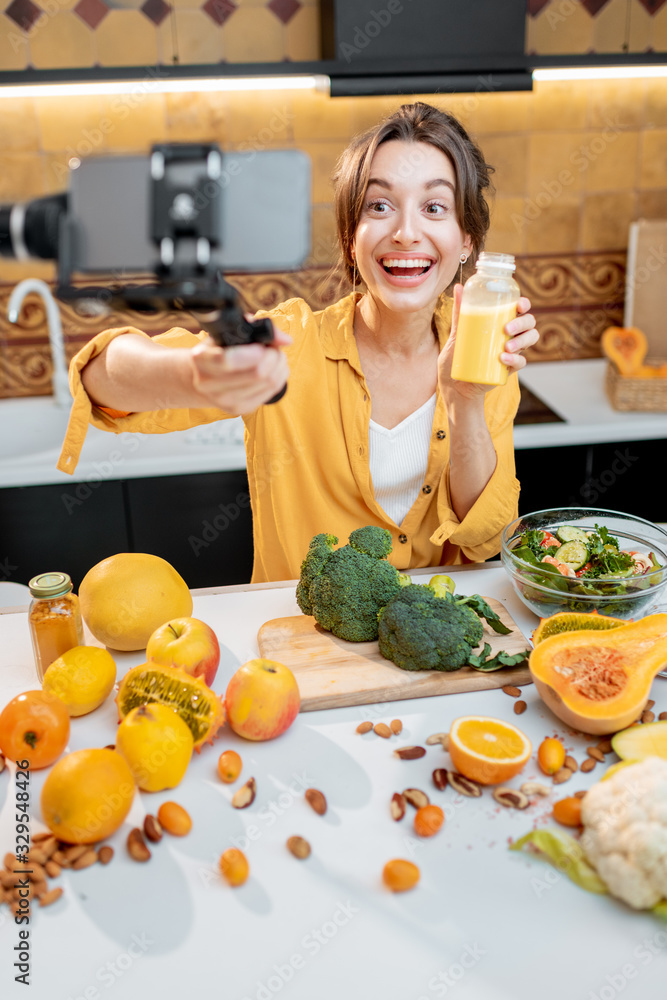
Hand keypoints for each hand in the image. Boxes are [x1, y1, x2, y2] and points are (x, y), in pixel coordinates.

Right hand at [190, 324, 290, 414]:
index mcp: (201, 359)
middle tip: (273, 349)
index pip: (228, 360)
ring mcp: (224, 400)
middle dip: (273, 356)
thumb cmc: (219, 348)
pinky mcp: (239, 409)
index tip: (262, 346)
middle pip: (257, 373)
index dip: (253, 352)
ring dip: (279, 366)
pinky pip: (271, 392)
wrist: (205, 376)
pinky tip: (274, 370)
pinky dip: (279, 377)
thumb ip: (256, 329)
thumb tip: (286, 340)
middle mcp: (208, 383)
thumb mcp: (230, 332)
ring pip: (268, 382)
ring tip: (275, 357)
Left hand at [438, 286, 539, 403]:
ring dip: (522, 341)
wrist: (454, 388)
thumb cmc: (456, 359)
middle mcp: (510, 336)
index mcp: (501, 323)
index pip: (519, 309)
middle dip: (522, 323)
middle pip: (529, 323)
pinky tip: (504, 359)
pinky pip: (520, 362)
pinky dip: (515, 360)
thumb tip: (458, 287)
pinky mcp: (508, 369)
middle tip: (506, 328)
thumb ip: (459, 314)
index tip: (519, 304)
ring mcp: (511, 352)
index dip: (524, 304)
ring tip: (506, 347)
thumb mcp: (456, 335)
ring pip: (529, 340)